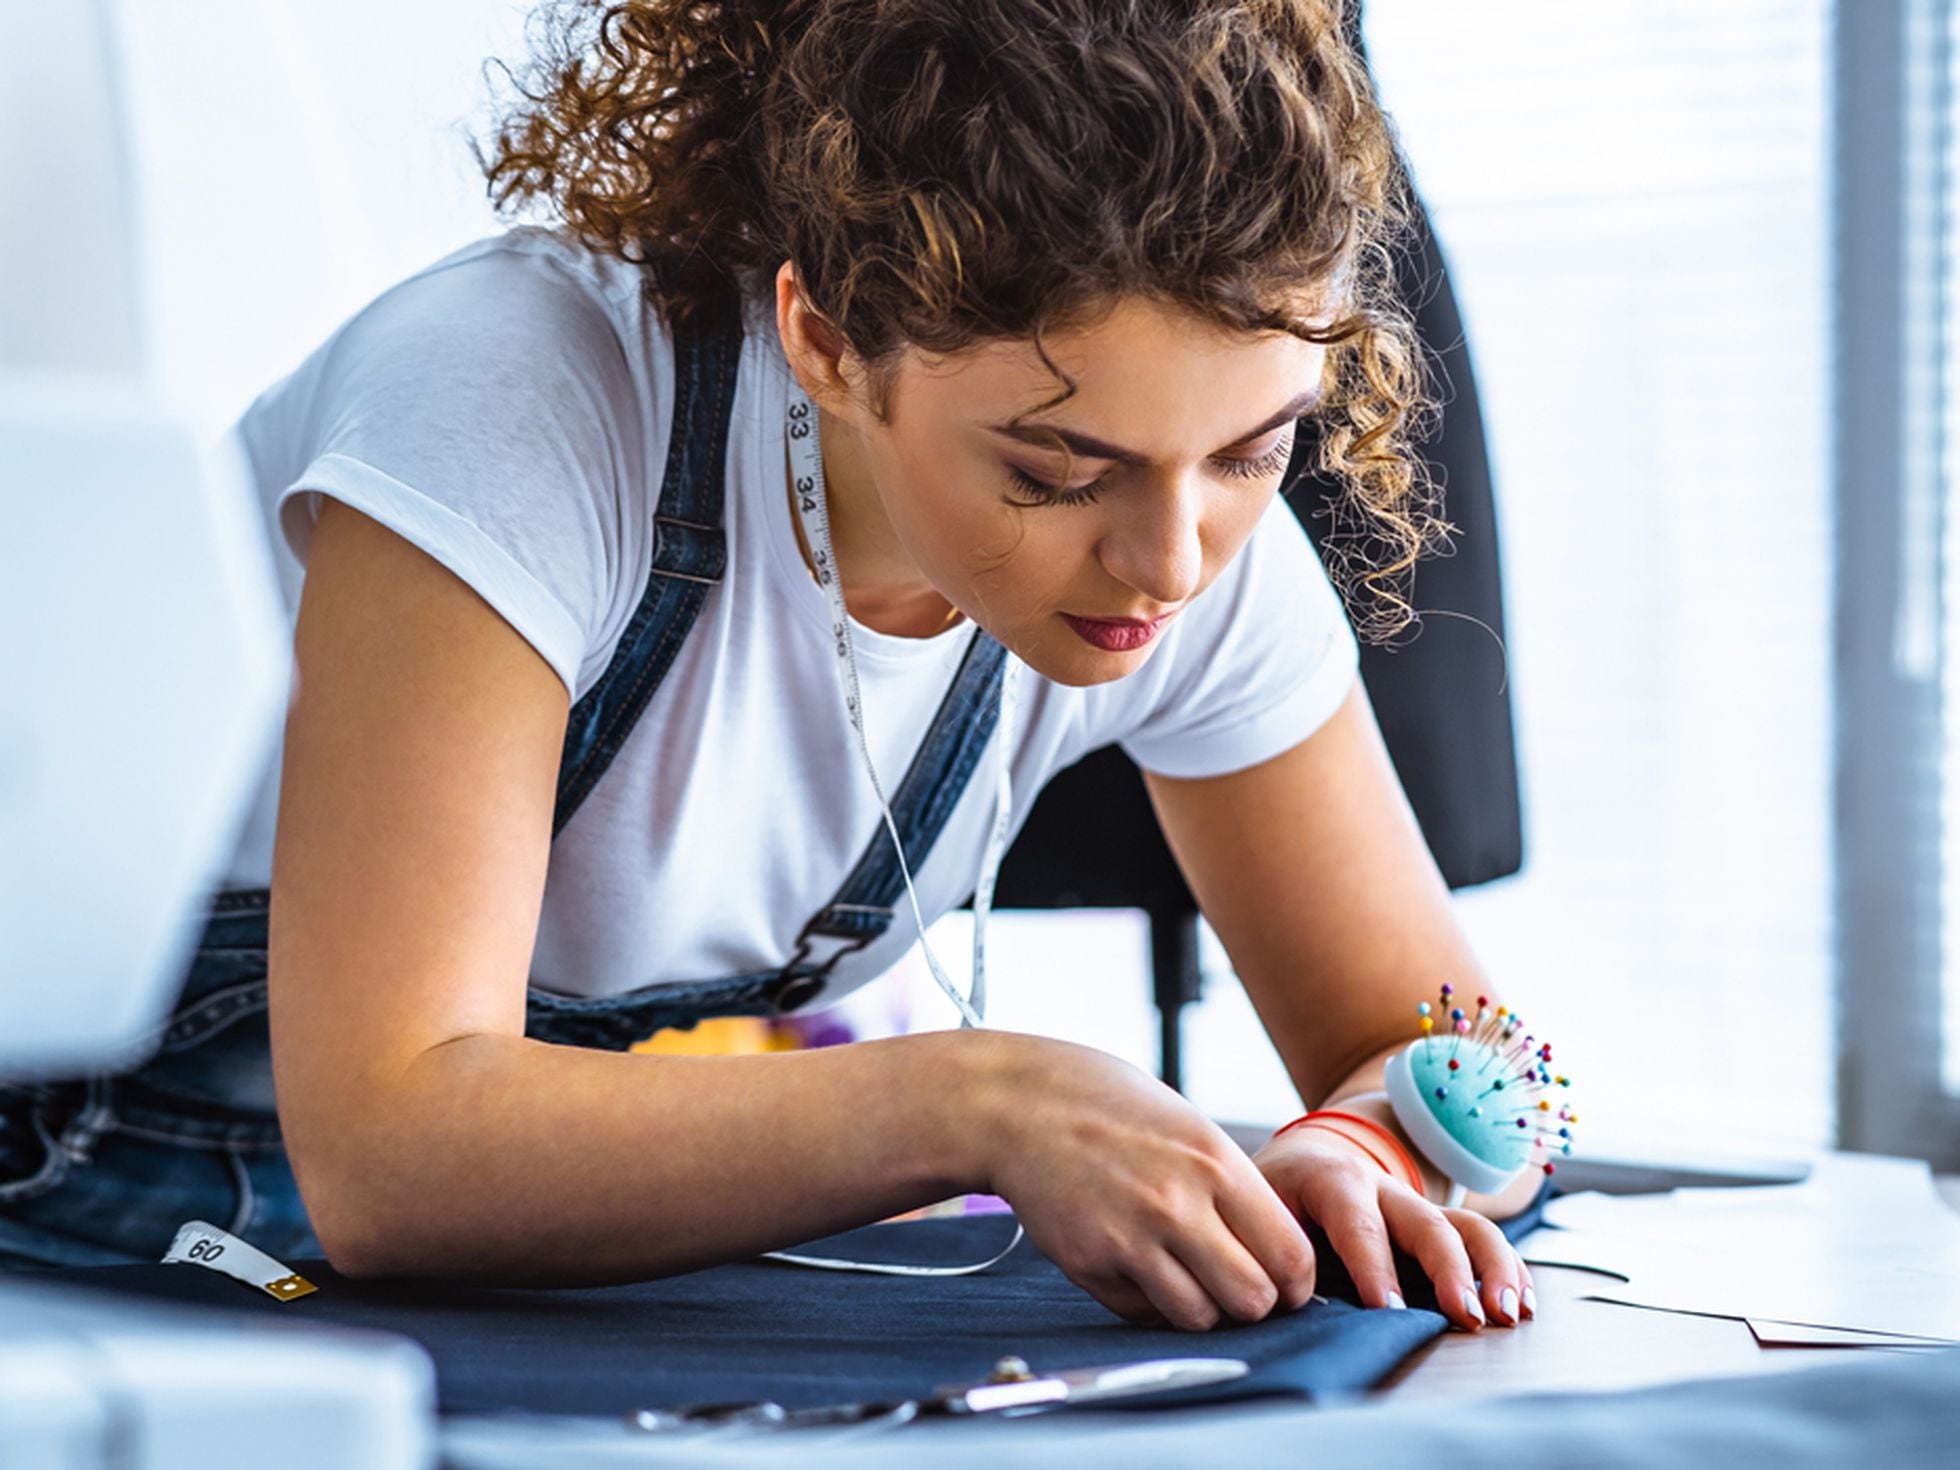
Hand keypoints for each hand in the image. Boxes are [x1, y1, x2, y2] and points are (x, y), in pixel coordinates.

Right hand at [972, 1031, 1317, 1331]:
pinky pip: (1143, 1313)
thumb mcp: (1190, 1127)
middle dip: (1252, 1301)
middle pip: (1253, 1299)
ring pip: (1200, 1317)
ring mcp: (1130, 1239)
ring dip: (1200, 1307)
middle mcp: (1177, 1204)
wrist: (1022, 1105)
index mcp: (1215, 1163)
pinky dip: (1150, 1302)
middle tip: (1237, 1285)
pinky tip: (1139, 1264)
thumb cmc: (1110, 1107)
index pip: (1290, 1255)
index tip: (1285, 1281)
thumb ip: (1234, 1185)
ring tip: (1185, 1275)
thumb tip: (1276, 1250)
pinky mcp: (1090, 1264)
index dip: (1295, 1281)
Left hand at [1251, 1116, 1536, 1331]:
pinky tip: (1522, 1306)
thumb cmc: (1273, 1198)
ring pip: (1467, 1225)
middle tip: (1467, 1318)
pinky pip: (1481, 1241)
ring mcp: (1416, 1207)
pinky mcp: (1436, 1227)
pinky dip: (1508, 1271)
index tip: (1390, 1313)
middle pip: (1425, 1222)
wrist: (1303, 1159)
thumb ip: (1265, 1254)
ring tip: (1507, 1314)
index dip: (1373, 1267)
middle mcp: (1382, 1188)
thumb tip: (1271, 1308)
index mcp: (1330, 1180)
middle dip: (1450, 1270)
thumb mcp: (1255, 1213)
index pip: (1357, 1222)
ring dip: (1494, 1269)